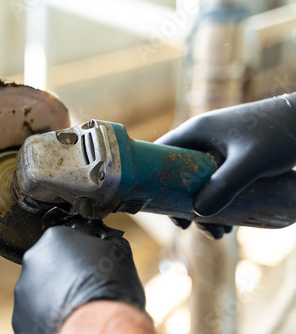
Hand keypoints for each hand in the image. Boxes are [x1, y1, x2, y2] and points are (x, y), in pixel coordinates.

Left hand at [12, 225, 145, 333]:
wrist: (98, 324)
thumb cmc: (108, 289)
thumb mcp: (117, 252)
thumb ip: (104, 241)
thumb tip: (106, 241)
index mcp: (54, 238)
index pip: (64, 239)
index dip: (78, 252)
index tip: (86, 263)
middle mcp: (33, 259)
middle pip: (48, 262)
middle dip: (62, 271)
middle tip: (80, 283)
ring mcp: (24, 287)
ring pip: (39, 286)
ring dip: (53, 292)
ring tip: (74, 303)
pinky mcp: (21, 314)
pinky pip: (34, 309)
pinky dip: (47, 312)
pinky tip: (64, 315)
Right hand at [156, 93, 295, 237]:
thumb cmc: (279, 134)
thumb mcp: (250, 162)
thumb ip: (224, 185)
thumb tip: (199, 214)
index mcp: (196, 132)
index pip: (159, 153)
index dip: (151, 179)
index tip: (157, 207)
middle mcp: (202, 140)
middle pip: (178, 175)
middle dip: (182, 204)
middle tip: (190, 227)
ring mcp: (219, 150)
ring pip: (199, 183)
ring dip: (204, 209)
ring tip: (220, 233)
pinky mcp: (234, 159)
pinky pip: (217, 183)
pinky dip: (219, 203)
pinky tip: (232, 222)